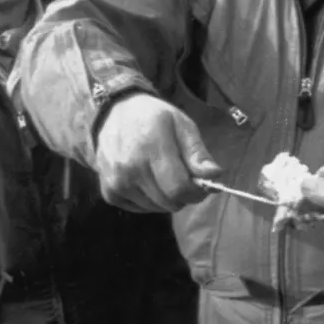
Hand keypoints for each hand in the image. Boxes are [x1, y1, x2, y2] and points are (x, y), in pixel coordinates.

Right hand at [96, 94, 220, 211]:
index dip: (196, 192)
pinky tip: (147, 181)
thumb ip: (197, 152)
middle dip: (183, 195)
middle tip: (182, 178)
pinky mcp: (109, 193)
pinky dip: (149, 200)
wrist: (115, 113)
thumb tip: (213, 175)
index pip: (179, 188)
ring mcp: (116, 183)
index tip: (201, 186)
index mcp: (151, 148)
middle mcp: (130, 169)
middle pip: (169, 202)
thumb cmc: (153, 118)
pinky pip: (140, 209)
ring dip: (165, 198)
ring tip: (162, 176)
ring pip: (156, 208)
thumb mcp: (181, 125)